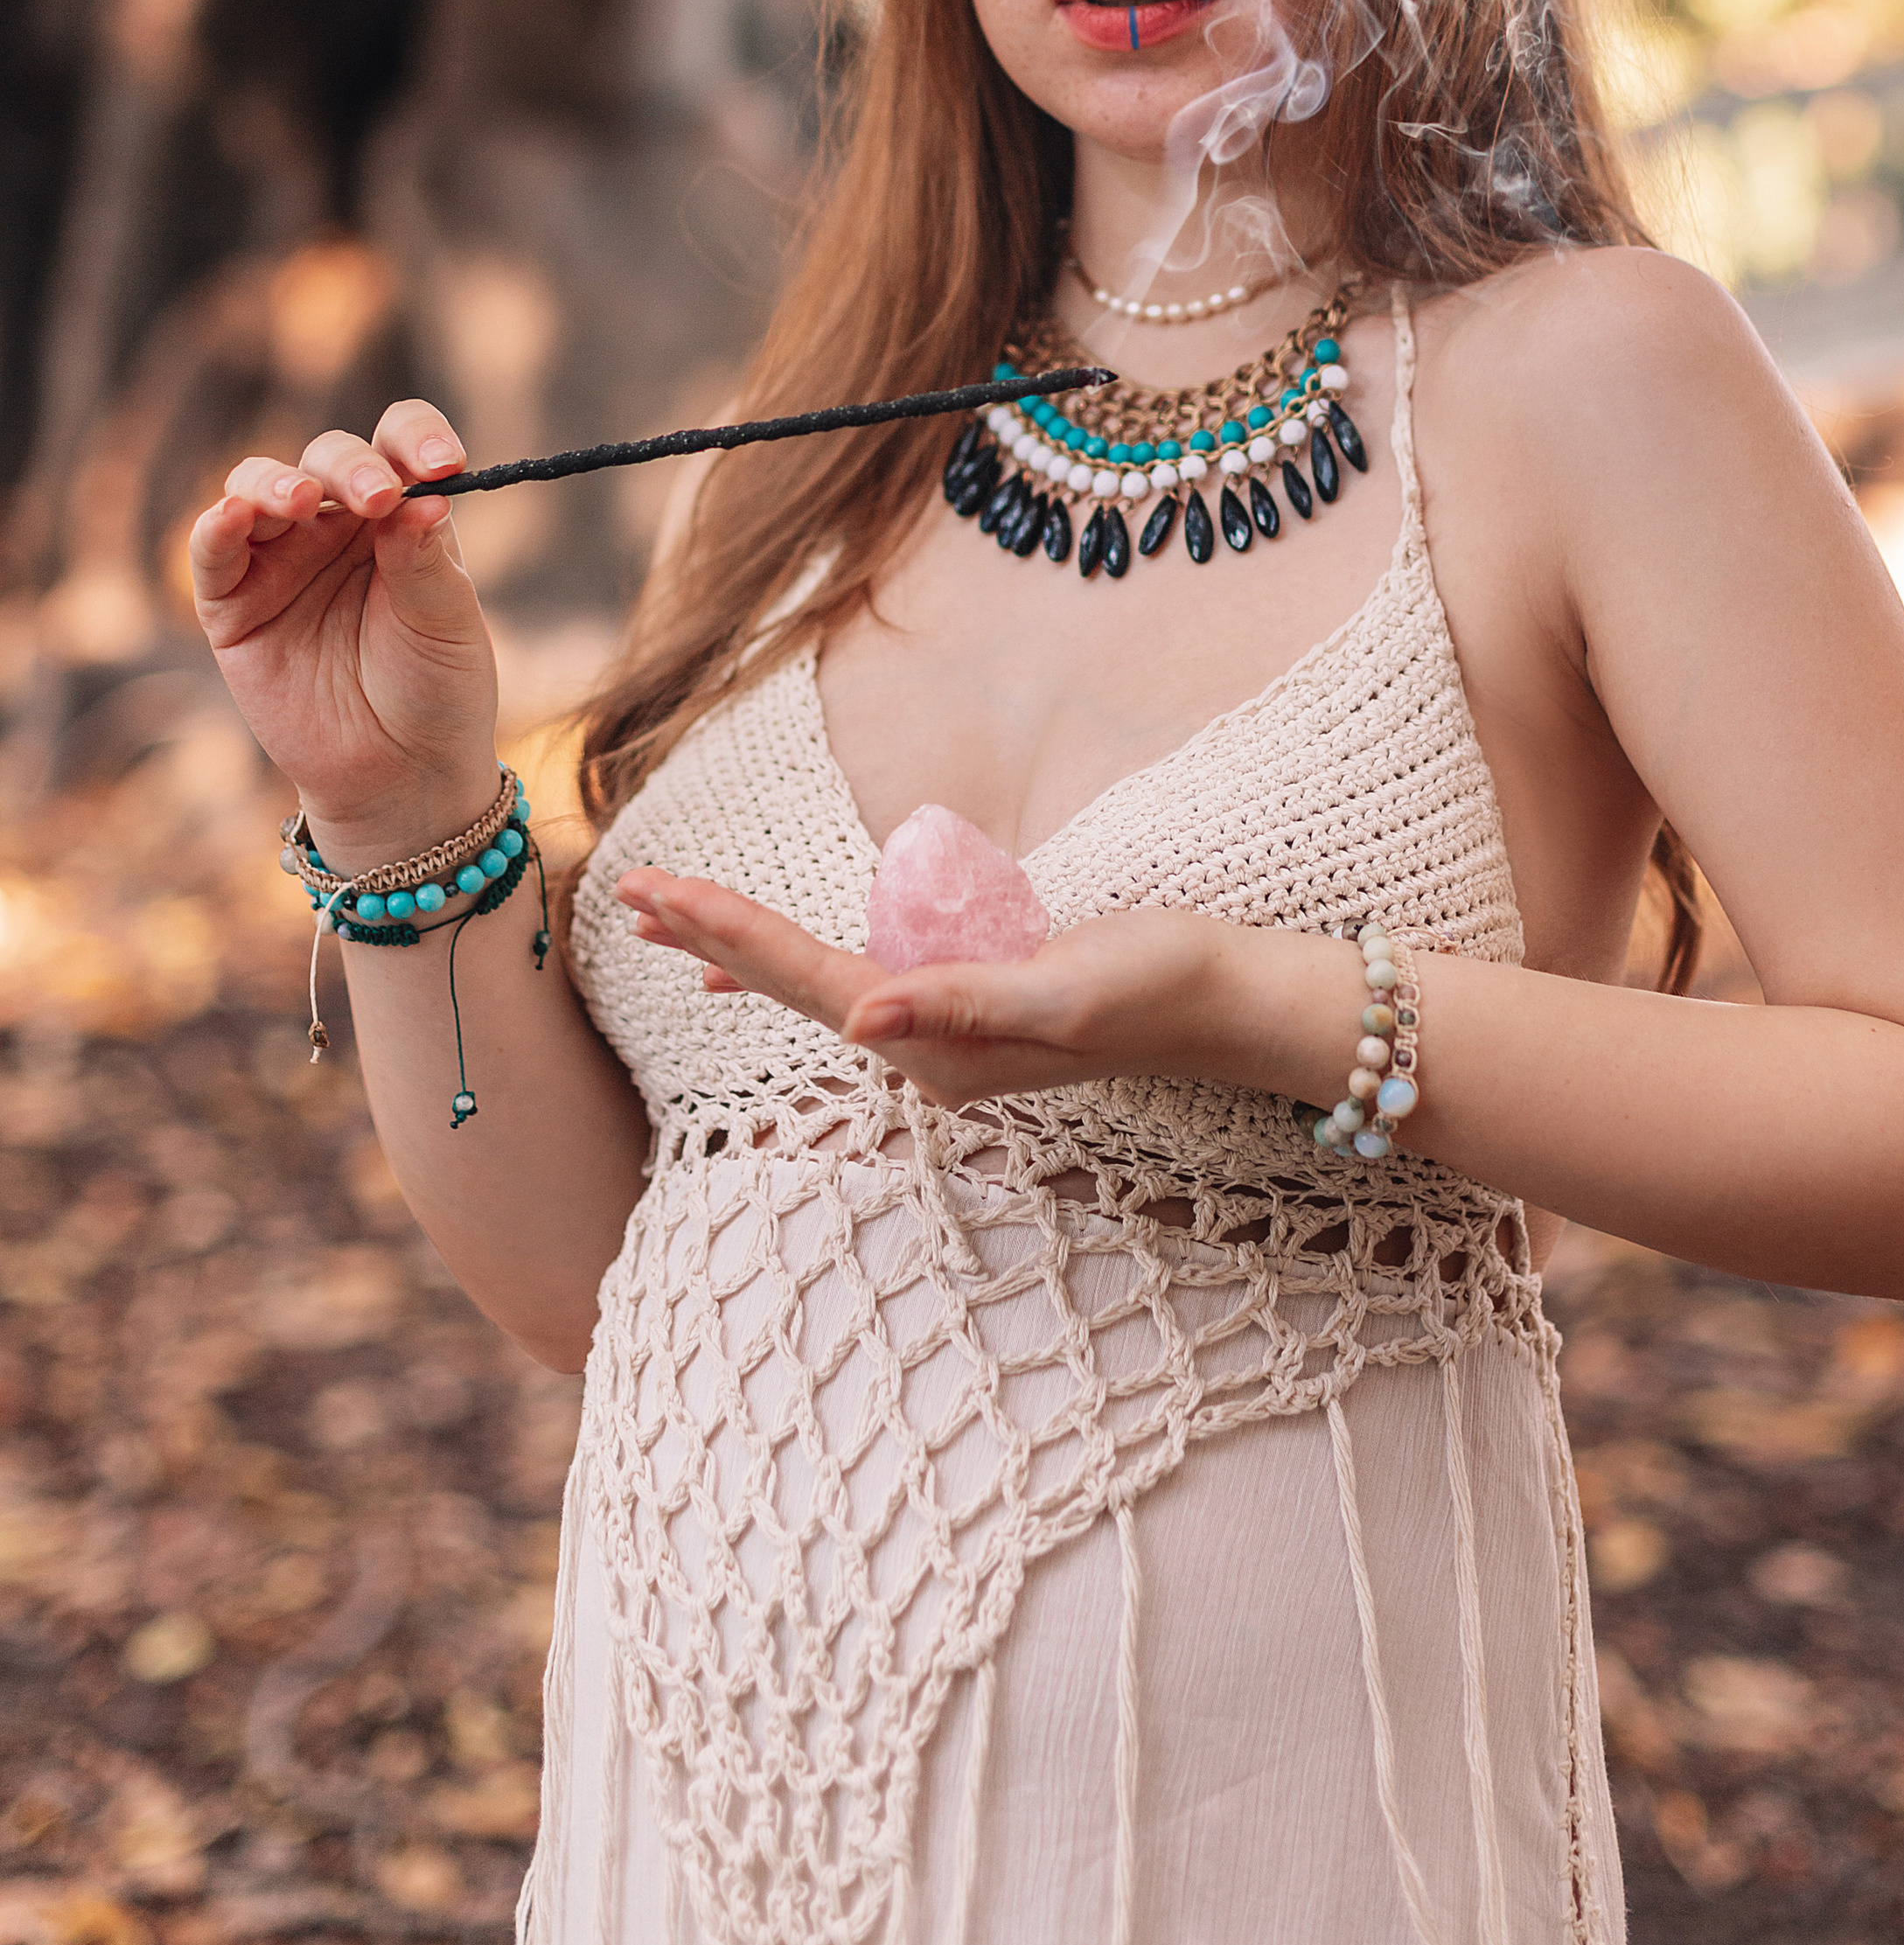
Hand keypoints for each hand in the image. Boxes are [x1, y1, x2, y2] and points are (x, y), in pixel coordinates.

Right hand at [187, 399, 500, 867]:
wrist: (400, 776)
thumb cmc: (435, 690)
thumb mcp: (446, 624)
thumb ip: (425, 561)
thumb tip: (422, 497)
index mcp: (400, 514)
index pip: (400, 444)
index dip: (417, 438)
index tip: (446, 462)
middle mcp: (337, 525)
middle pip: (329, 459)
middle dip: (351, 468)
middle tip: (378, 497)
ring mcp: (281, 560)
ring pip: (258, 487)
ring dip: (276, 483)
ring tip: (303, 500)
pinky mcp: (233, 604)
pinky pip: (214, 552)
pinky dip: (217, 527)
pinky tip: (233, 517)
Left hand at [620, 869, 1237, 1108]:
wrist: (1231, 1003)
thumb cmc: (1161, 983)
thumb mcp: (1067, 988)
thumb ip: (964, 1002)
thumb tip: (857, 1021)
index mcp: (942, 1046)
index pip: (810, 981)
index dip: (730, 933)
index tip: (659, 893)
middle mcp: (929, 1051)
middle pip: (795, 986)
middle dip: (712, 937)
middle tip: (631, 895)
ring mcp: (947, 1034)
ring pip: (816, 984)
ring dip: (742, 950)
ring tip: (670, 921)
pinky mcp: (969, 1005)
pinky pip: (858, 983)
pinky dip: (795, 968)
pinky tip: (755, 975)